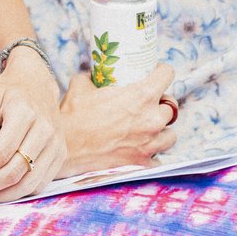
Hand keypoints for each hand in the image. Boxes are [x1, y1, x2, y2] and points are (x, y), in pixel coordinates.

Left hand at [0, 47, 65, 202]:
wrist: (37, 84)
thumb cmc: (7, 91)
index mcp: (26, 114)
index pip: (0, 152)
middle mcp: (46, 131)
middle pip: (14, 172)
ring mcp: (56, 145)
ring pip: (28, 183)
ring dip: (0, 195)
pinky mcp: (59, 156)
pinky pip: (39, 184)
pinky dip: (17, 193)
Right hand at [58, 64, 177, 174]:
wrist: (65, 149)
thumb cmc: (73, 116)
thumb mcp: (81, 85)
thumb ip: (92, 77)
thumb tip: (92, 74)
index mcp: (142, 95)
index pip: (167, 74)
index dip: (162, 72)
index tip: (155, 74)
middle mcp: (151, 119)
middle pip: (171, 106)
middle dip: (160, 104)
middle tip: (147, 105)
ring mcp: (149, 144)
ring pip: (170, 135)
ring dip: (161, 131)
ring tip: (148, 130)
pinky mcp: (142, 163)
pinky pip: (158, 160)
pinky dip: (151, 156)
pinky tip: (140, 151)